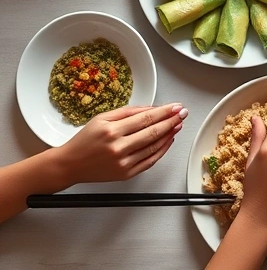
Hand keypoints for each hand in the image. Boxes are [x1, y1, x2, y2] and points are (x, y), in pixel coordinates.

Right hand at [54, 104, 185, 183]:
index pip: (146, 118)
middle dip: (171, 121)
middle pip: (153, 132)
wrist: (69, 165)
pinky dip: (162, 150)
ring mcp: (123, 162)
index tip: (176, 107)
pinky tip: (168, 140)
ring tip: (178, 125)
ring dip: (169, 134)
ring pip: (154, 147)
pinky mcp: (126, 174)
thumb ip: (128, 112)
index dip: (164, 112)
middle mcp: (118, 147)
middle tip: (183, 114)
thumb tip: (151, 108)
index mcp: (111, 131)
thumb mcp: (102, 118)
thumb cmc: (84, 140)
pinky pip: (150, 161)